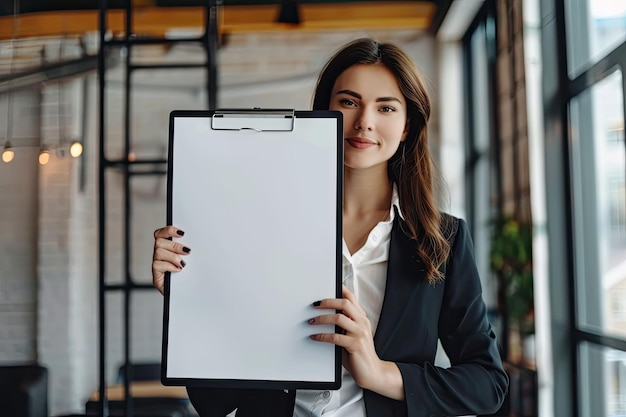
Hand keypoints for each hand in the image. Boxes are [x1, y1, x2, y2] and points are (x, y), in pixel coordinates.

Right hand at [152, 226, 189, 293]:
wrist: (187, 294)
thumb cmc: (190, 276)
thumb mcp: (192, 260)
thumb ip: (189, 250)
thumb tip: (199, 239)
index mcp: (166, 248)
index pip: (160, 234)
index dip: (169, 230)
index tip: (182, 232)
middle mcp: (159, 255)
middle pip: (159, 241)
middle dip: (175, 245)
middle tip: (187, 251)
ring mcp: (157, 265)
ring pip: (158, 252)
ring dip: (173, 256)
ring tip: (182, 263)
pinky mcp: (156, 276)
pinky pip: (157, 265)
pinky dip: (169, 266)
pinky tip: (178, 270)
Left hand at [308, 285, 403, 399]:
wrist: (372, 372)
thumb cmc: (359, 353)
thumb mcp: (352, 335)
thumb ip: (343, 325)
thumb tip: (323, 315)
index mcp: (362, 318)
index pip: (351, 298)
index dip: (340, 290)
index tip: (327, 286)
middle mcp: (362, 323)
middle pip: (345, 303)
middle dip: (328, 302)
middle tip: (315, 304)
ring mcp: (360, 333)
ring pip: (339, 318)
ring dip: (322, 318)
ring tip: (312, 321)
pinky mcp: (355, 345)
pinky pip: (335, 337)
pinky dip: (322, 336)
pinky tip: (315, 337)